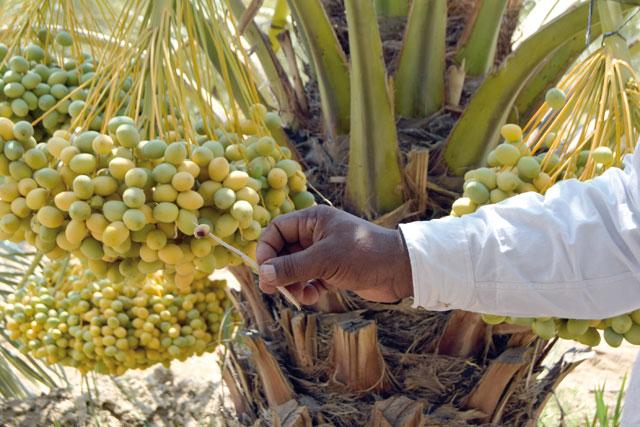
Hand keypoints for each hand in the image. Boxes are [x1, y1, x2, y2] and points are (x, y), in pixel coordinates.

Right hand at [256, 205, 412, 305]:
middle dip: (278, 270)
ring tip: (299, 296)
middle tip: (273, 290)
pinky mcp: (332, 271)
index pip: (277, 230)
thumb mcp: (324, 260)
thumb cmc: (364, 255)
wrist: (400, 270)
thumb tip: (263, 275)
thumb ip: (292, 267)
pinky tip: (314, 297)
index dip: (266, 249)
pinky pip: (309, 280)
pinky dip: (307, 289)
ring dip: (292, 283)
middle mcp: (316, 234)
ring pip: (295, 268)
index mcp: (313, 220)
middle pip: (283, 251)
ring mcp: (324, 253)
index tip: (264, 271)